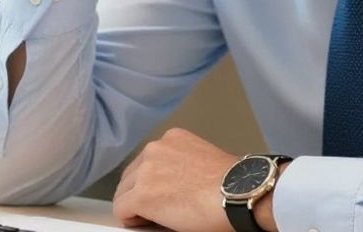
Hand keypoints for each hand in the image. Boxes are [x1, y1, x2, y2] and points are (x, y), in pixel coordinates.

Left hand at [112, 128, 280, 230]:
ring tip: (155, 218)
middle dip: (139, 193)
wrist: (240, 193)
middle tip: (156, 211)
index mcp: (172, 138)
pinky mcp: (142, 195)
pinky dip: (131, 220)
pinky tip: (146, 223)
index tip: (159, 195)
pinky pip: (122, 210)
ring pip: (123, 193)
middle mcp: (156, 149)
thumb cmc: (234, 183)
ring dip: (135, 207)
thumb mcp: (203, 159)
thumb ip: (181, 164)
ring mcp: (146, 171)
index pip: (146, 161)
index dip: (150, 182)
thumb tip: (170, 185)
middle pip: (131, 176)